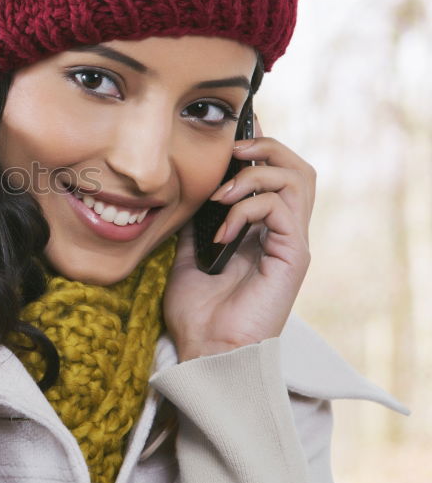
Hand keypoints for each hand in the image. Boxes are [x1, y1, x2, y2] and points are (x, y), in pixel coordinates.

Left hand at [162, 115, 315, 361]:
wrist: (205, 351)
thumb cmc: (197, 312)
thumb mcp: (187, 253)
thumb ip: (195, 221)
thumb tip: (184, 188)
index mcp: (260, 228)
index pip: (274, 172)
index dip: (257, 146)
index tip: (228, 131)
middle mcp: (281, 232)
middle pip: (297, 166)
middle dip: (265, 147)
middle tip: (231, 152)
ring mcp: (289, 243)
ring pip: (298, 178)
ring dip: (255, 174)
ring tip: (222, 193)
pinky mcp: (291, 257)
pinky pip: (280, 209)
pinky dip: (247, 209)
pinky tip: (221, 232)